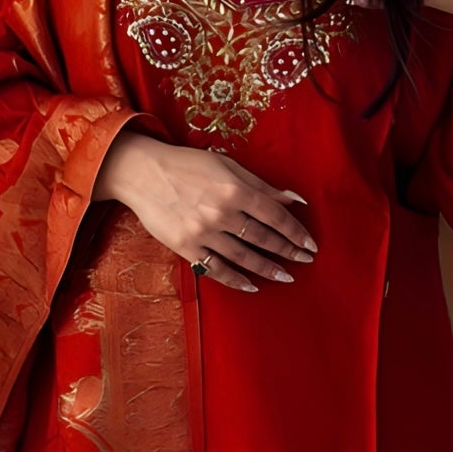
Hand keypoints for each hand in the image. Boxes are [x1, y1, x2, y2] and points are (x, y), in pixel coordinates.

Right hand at [93, 131, 316, 292]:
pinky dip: (235, 279)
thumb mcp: (227, 166)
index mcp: (235, 189)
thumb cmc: (187, 165)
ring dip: (267, 269)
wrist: (142, 173)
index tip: (310, 244)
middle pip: (263, 237)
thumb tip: (295, 199)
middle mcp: (221, 212)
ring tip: (285, 277)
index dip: (295, 231)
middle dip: (288, 251)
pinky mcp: (186, 247)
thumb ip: (261, 185)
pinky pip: (215, 268)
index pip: (275, 215)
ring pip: (243, 256)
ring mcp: (203, 232)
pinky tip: (251, 286)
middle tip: (305, 261)